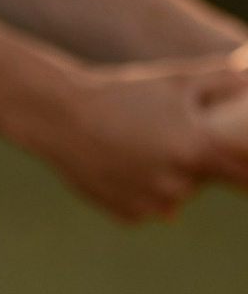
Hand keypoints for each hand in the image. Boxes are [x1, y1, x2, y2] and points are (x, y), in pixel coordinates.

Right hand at [37, 55, 247, 222]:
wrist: (64, 118)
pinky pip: (147, 207)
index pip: (245, 174)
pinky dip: (140, 191)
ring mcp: (151, 205)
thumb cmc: (125, 93)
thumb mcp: (177, 78)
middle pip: (203, 182)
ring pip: (175, 196)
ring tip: (141, 148)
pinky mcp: (128, 215)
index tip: (243, 163)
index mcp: (197, 151)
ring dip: (167, 179)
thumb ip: (223, 80)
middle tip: (167, 137)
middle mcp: (178, 186)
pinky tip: (121, 166)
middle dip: (194, 164)